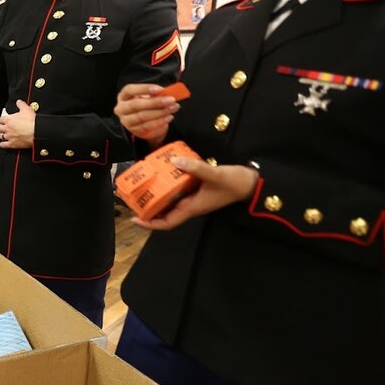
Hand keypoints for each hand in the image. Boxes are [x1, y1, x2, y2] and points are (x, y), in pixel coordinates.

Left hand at [0, 101, 35, 149]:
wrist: (37, 132)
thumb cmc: (32, 121)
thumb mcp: (26, 109)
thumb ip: (21, 104)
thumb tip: (19, 102)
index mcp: (9, 119)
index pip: (1, 119)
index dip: (2, 119)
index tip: (4, 120)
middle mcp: (7, 128)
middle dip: (0, 127)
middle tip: (3, 127)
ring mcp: (9, 136)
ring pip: (0, 136)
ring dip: (1, 135)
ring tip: (3, 134)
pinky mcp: (12, 144)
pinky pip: (3, 145)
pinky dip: (2, 144)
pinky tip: (3, 144)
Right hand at [114, 83, 177, 147]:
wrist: (144, 122)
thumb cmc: (145, 104)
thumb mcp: (149, 96)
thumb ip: (156, 93)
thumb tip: (168, 92)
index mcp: (123, 96)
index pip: (129, 90)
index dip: (144, 89)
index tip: (160, 89)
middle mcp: (122, 108)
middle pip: (135, 105)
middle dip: (155, 102)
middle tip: (170, 100)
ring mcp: (127, 121)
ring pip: (142, 116)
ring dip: (160, 112)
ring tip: (173, 107)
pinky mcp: (134, 130)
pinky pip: (147, 126)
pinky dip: (160, 121)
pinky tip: (169, 116)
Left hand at [133, 159, 258, 230]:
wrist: (252, 182)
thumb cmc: (235, 182)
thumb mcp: (216, 175)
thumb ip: (196, 168)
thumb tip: (174, 160)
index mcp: (192, 208)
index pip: (167, 222)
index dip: (150, 224)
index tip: (135, 219)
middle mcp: (190, 205)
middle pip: (164, 213)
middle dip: (148, 210)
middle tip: (132, 199)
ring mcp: (193, 198)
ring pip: (170, 202)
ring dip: (156, 198)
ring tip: (142, 187)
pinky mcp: (197, 189)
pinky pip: (178, 191)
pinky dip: (167, 186)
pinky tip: (162, 174)